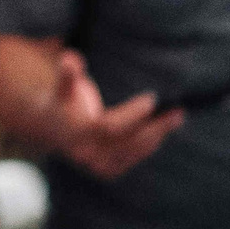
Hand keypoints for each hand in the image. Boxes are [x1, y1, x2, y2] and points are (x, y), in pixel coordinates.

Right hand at [42, 50, 183, 180]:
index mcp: (76, 134)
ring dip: (158, 135)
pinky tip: (162, 129)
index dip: (132, 113)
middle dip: (155, 127)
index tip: (152, 98)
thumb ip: (67, 74)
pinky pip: (133, 158)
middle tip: (179, 112)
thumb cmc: (63, 101)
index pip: (110, 127)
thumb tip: (71, 58)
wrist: (51, 130)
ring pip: (134, 152)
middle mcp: (86, 154)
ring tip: (176, 117)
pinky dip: (149, 144)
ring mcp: (97, 165)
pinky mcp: (107, 170)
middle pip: (128, 143)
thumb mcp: (63, 87)